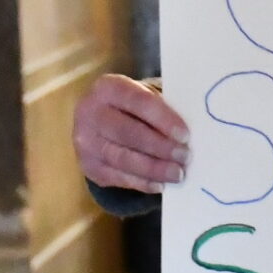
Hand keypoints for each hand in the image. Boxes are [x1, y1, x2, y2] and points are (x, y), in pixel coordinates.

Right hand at [74, 74, 189, 192]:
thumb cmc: (132, 107)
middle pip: (128, 132)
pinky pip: (117, 177)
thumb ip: (161, 110)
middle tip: (185, 157)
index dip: (163, 119)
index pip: (138, 101)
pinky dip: (141, 182)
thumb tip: (186, 137)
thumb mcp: (143, 97)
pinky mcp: (88, 166)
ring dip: (153, 169)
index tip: (185, 135)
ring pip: (122, 159)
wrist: (98, 120)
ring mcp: (86, 141)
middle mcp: (90, 112)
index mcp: (108, 88)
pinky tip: (160, 184)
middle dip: (160, 147)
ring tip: (177, 174)